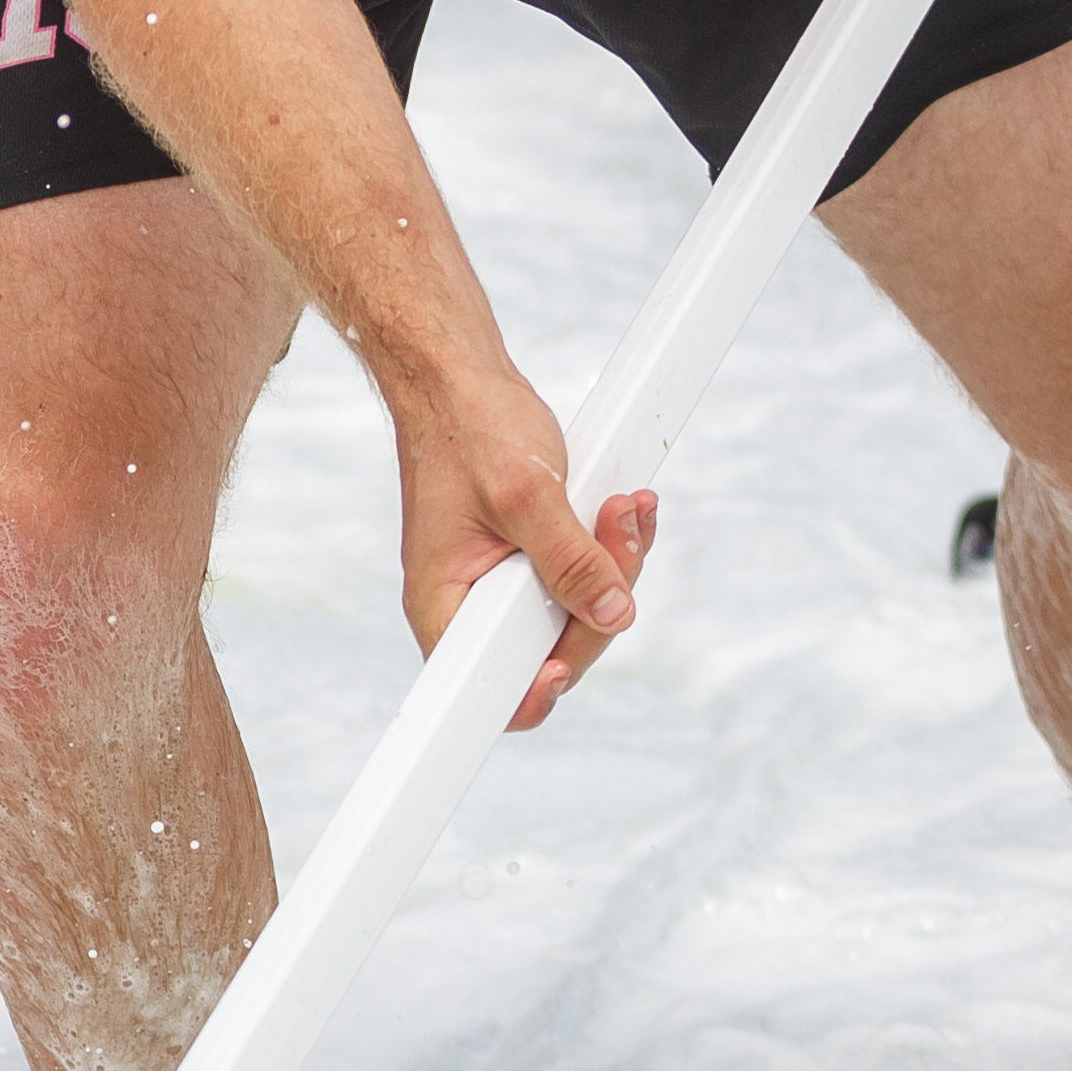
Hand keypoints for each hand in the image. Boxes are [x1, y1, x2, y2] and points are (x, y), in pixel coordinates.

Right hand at [383, 356, 654, 727]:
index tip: (566, 663)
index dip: (536, 690)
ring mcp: (498, 584)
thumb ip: (570, 561)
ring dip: (613, 565)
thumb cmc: (469, 428)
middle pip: (550, 652)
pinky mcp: (523, 561)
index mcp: (445, 603)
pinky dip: (605, 548)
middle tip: (620, 533)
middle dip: (601, 601)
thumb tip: (614, 615)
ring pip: (573, 614)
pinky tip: (620, 509)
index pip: (488, 687)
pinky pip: (574, 579)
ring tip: (626, 508)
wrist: (456, 380)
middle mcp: (469, 604)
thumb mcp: (526, 495)